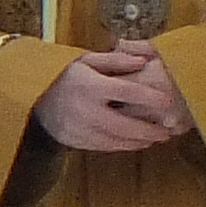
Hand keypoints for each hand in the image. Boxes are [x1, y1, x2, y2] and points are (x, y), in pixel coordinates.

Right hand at [34, 43, 191, 153]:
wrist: (37, 104)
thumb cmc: (67, 78)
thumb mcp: (85, 61)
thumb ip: (115, 60)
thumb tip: (143, 61)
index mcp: (90, 85)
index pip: (126, 92)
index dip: (149, 97)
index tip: (168, 101)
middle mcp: (86, 109)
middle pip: (124, 124)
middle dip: (149, 129)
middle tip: (168, 130)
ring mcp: (81, 128)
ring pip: (117, 139)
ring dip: (140, 140)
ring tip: (158, 137)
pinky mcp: (79, 141)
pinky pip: (107, 147)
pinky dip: (125, 146)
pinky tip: (138, 143)